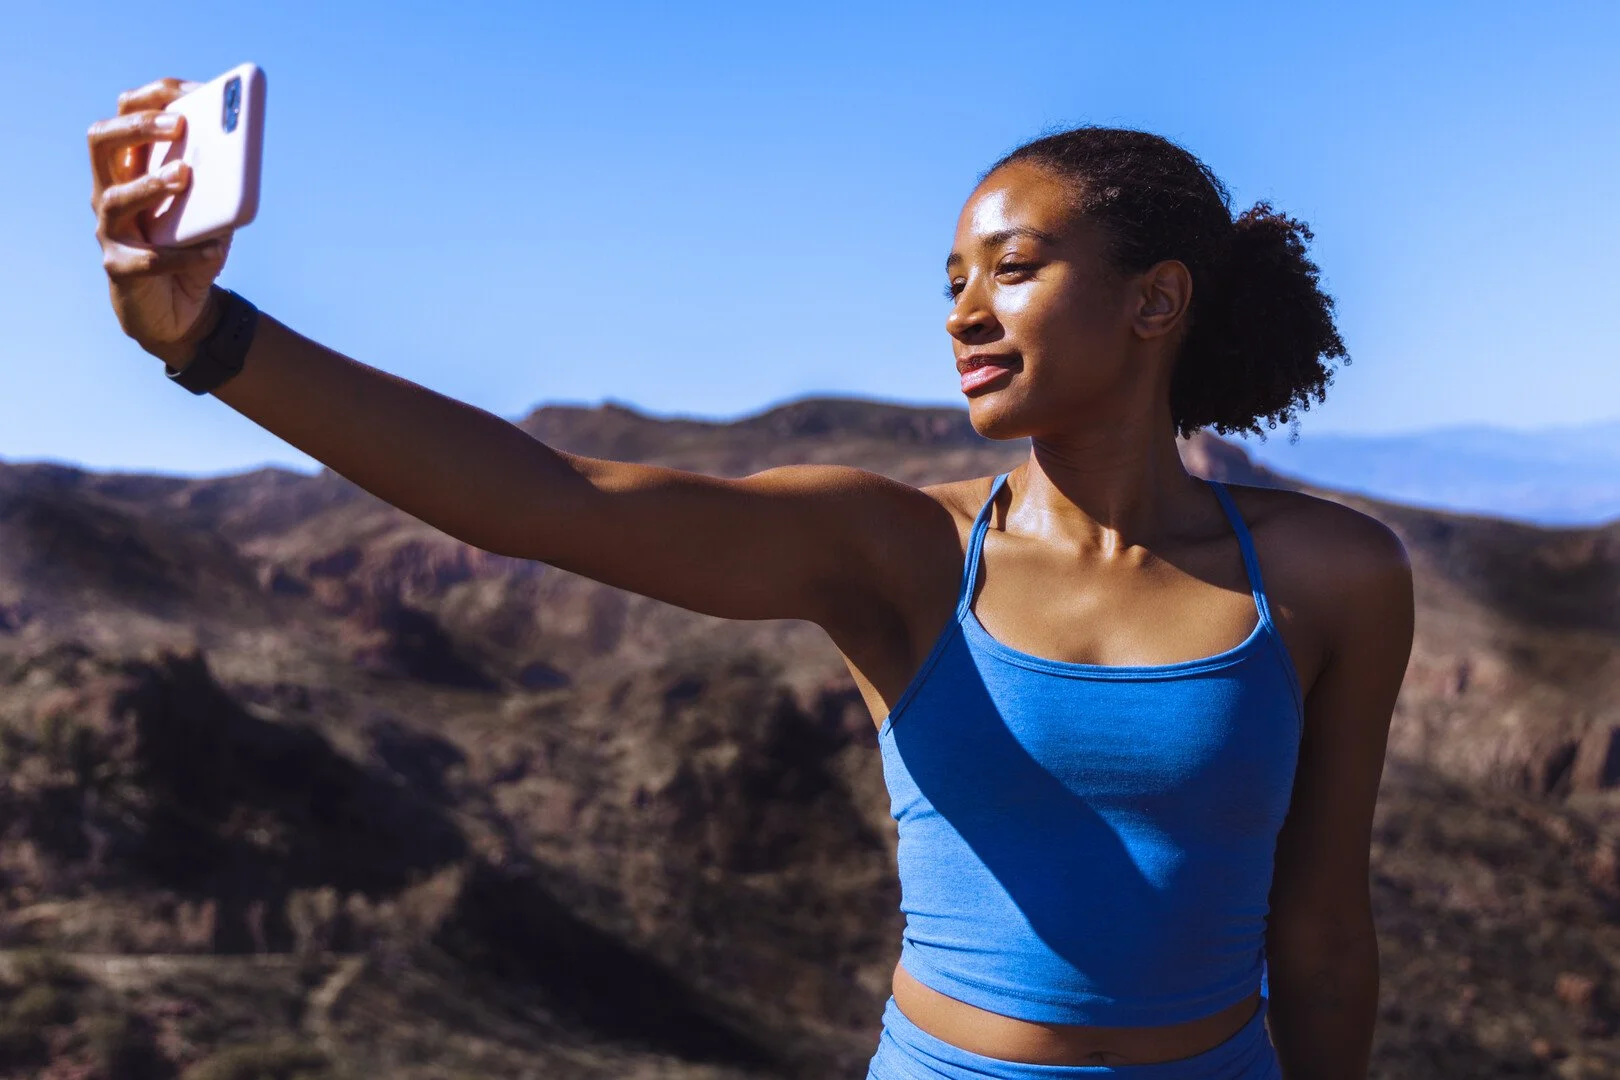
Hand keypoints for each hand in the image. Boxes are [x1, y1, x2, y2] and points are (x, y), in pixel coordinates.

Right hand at [88, 77, 232, 362]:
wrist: (182, 312)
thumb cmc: (193, 248)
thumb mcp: (211, 211)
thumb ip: (219, 183)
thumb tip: (238, 155)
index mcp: (130, 167)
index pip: (126, 114)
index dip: (155, 97)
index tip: (193, 90)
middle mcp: (109, 191)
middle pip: (102, 141)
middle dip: (139, 127)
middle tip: (179, 124)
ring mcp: (110, 230)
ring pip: (116, 197)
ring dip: (151, 184)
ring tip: (185, 176)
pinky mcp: (120, 269)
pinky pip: (150, 258)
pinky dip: (186, 253)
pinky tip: (214, 249)